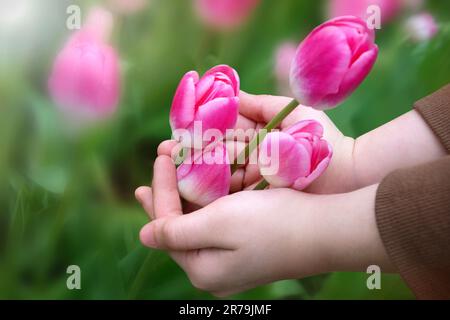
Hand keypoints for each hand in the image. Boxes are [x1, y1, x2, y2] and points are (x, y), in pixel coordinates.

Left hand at [135, 155, 393, 296]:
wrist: (327, 231)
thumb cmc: (271, 223)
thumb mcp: (217, 224)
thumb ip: (175, 231)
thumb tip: (144, 235)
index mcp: (201, 268)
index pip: (165, 226)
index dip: (159, 190)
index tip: (159, 156)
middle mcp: (214, 270)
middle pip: (179, 225)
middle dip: (169, 191)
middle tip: (159, 162)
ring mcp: (232, 261)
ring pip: (198, 222)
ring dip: (188, 193)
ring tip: (174, 170)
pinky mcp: (248, 249)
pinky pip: (217, 223)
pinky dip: (208, 200)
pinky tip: (204, 185)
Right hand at [158, 91, 357, 193]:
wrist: (349, 174)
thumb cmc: (323, 139)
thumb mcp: (290, 112)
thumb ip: (257, 104)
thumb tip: (227, 90)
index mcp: (256, 140)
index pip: (217, 139)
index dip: (193, 139)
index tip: (168, 141)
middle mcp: (252, 163)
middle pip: (212, 161)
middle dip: (185, 160)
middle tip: (159, 157)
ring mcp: (256, 184)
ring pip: (217, 181)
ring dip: (191, 178)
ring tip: (164, 176)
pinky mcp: (261, 203)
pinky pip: (232, 198)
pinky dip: (211, 195)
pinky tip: (188, 193)